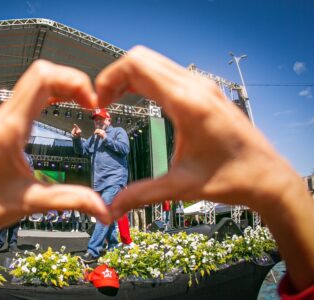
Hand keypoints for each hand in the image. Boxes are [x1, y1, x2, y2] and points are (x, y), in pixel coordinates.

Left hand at [0, 61, 108, 298]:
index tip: (91, 102)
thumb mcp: (33, 203)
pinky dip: (51, 92)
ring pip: (34, 80)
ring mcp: (2, 119)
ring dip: (62, 84)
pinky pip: (30, 95)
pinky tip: (64, 104)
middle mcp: (4, 118)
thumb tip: (104, 208)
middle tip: (90, 101)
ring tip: (82, 102)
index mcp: (10, 130)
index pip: (42, 80)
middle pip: (40, 73)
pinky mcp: (4, 124)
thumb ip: (71, 200)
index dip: (73, 82)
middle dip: (71, 80)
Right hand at [96, 45, 292, 214]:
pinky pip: (166, 71)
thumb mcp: (181, 186)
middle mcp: (195, 87)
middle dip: (115, 76)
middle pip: (141, 58)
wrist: (267, 176)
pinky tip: (137, 99)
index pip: (137, 66)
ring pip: (153, 61)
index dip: (109, 79)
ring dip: (129, 76)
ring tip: (115, 101)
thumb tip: (111, 207)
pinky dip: (145, 79)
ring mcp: (202, 86)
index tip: (99, 103)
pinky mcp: (205, 90)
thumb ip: (141, 194)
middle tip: (104, 103)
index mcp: (188, 104)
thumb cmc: (232, 178)